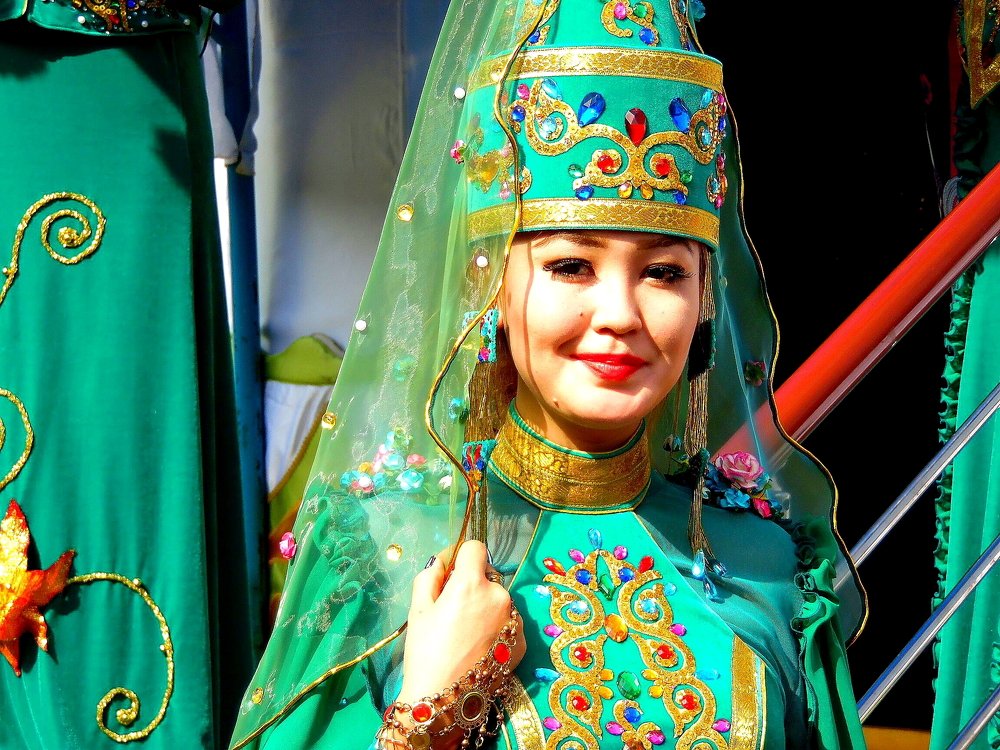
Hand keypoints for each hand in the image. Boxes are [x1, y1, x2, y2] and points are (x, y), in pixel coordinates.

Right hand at [398, 540, 525, 702]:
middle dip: (473, 585)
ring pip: (499, 600)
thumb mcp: (418, 610)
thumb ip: (430, 576)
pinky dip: (497, 627)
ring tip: (468, 635)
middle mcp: (500, 596)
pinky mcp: (522, 641)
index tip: (452, 574)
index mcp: (471, 583)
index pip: (476, 547)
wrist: (444, 700)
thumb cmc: (425, 652)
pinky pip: (509, 622)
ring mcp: (515, 620)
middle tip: (454, 612)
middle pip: (488, 576)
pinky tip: (481, 648)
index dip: (462, 558)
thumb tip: (443, 560)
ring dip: (487, 607)